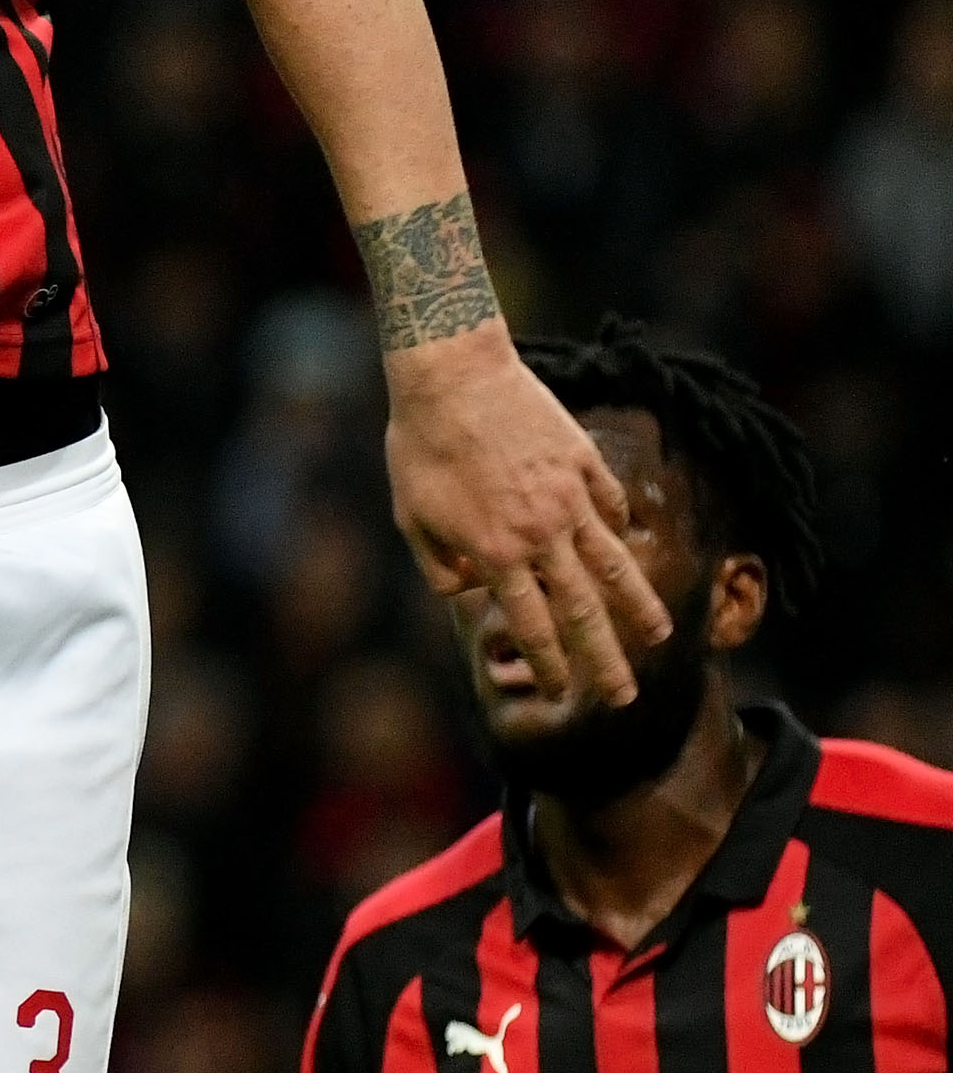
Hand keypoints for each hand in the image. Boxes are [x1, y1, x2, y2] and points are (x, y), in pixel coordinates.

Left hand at [383, 323, 673, 704]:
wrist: (453, 376)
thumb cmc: (420, 447)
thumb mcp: (410, 516)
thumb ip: (439, 565)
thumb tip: (466, 591)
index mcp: (496, 553)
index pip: (531, 625)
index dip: (549, 664)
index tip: (562, 694)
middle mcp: (541, 533)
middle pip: (583, 611)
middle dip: (604, 660)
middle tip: (624, 697)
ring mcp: (570, 498)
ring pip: (615, 564)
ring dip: (638, 607)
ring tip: (661, 638)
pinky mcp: (585, 463)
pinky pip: (612, 506)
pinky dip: (620, 531)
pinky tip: (627, 548)